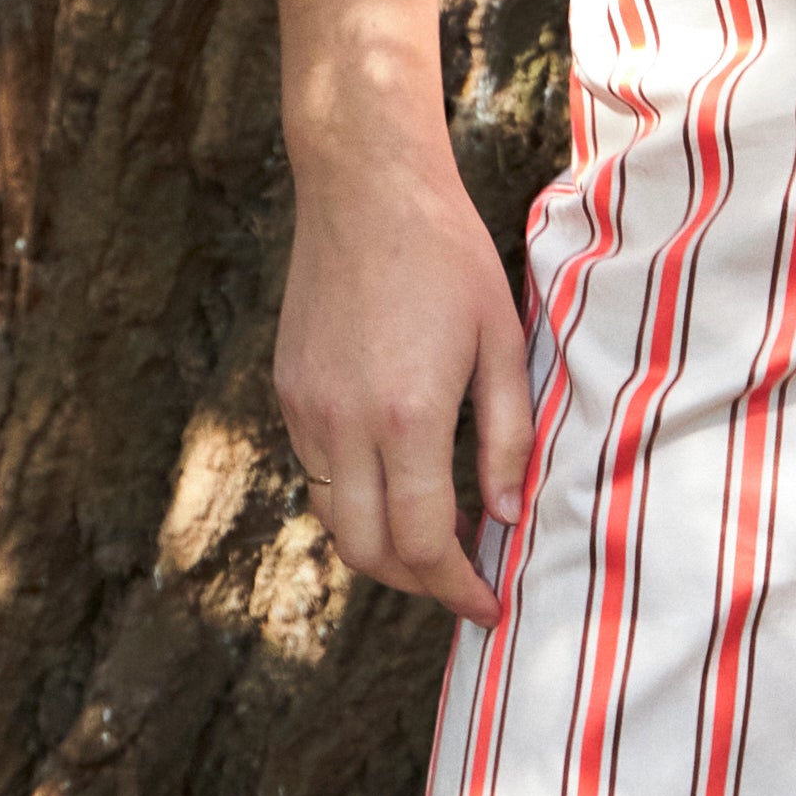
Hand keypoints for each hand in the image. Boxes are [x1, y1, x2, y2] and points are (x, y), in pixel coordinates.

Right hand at [275, 153, 531, 625]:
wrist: (365, 190)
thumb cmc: (449, 258)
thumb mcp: (503, 344)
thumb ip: (506, 438)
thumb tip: (507, 517)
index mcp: (408, 417)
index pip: (425, 543)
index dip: (458, 587)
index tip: (488, 605)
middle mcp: (344, 425)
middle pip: (370, 552)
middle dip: (418, 584)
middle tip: (463, 582)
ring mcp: (307, 411)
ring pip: (334, 521)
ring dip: (382, 549)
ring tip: (434, 540)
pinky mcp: (288, 392)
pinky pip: (315, 475)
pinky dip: (354, 501)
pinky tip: (396, 483)